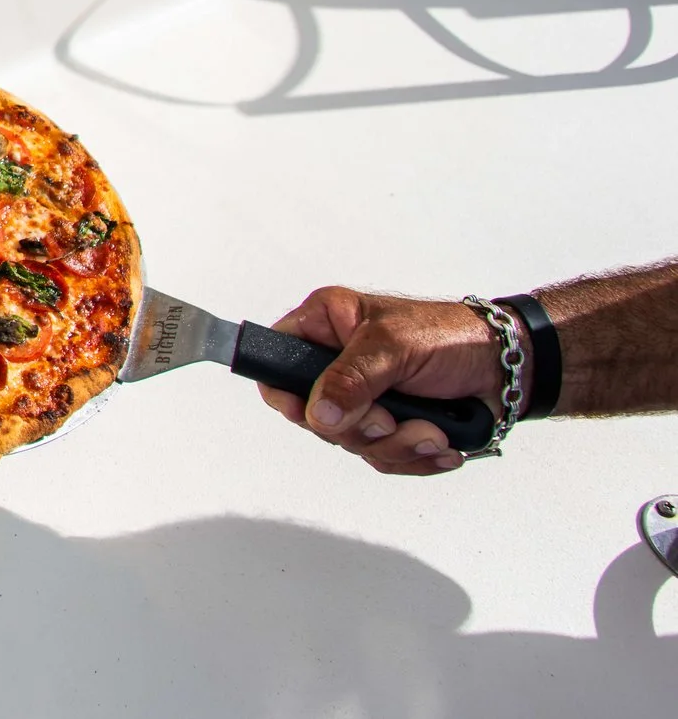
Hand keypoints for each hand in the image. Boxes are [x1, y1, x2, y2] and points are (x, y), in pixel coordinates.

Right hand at [254, 288, 503, 475]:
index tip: (308, 414)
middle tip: (390, 417)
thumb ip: (351, 379)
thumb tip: (318, 413)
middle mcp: (338, 364)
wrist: (508, 369)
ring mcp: (363, 400)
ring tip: (431, 429)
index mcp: (327, 327)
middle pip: (314, 417)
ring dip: (397, 445)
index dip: (285, 395)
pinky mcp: (389, 427)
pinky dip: (415, 457)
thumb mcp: (395, 346)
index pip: (276, 363)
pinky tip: (439, 442)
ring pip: (351, 444)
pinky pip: (382, 459)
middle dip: (360, 427)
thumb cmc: (454, 337)